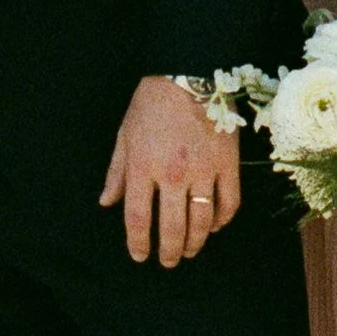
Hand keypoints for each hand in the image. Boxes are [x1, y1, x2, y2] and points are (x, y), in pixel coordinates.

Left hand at [100, 75, 241, 266]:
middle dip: (169, 252)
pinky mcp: (228, 164)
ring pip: (202, 221)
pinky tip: (213, 226)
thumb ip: (117, 172)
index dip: (138, 244)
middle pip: (172, 228)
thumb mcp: (125, 135)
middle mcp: (172, 175)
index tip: (140, 256)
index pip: (139, 219)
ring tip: (189, 250)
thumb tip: (107, 202)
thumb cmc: (151, 104)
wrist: (189, 73)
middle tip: (169, 262)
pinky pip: (229, 202)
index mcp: (143, 167)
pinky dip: (221, 220)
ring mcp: (204, 171)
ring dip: (195, 242)